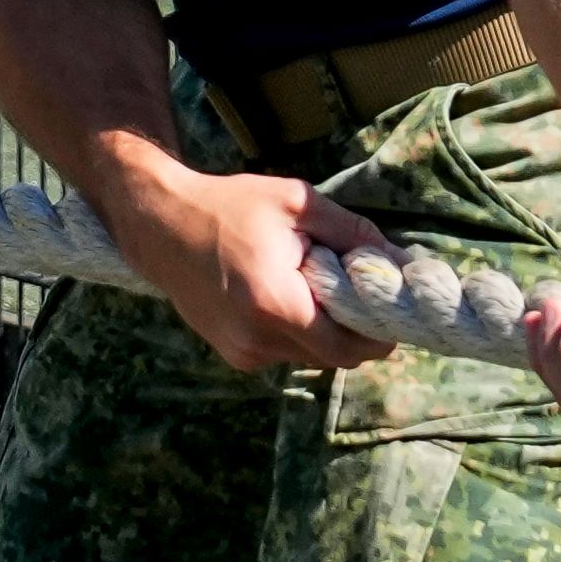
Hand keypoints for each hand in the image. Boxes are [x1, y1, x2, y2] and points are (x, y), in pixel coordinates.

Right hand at [110, 158, 368, 372]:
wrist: (160, 225)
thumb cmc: (231, 207)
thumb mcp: (297, 204)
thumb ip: (352, 232)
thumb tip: (400, 259)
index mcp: (278, 304)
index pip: (349, 348)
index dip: (378, 337)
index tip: (391, 314)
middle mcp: (258, 339)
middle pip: (334, 358)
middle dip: (355, 333)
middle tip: (362, 298)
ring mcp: (242, 351)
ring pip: (309, 357)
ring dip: (323, 332)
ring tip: (314, 288)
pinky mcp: (232, 353)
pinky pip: (282, 352)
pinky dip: (295, 332)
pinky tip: (283, 296)